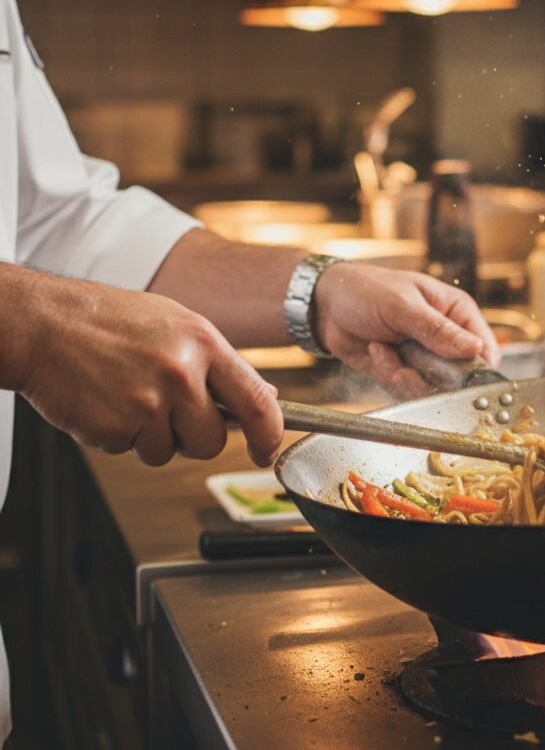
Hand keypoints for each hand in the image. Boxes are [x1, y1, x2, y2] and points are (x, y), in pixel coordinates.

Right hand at [17, 272, 282, 466]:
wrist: (45, 323)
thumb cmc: (112, 321)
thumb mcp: (179, 325)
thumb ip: (220, 364)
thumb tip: (266, 397)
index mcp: (205, 343)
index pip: (257, 402)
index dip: (269, 434)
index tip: (267, 451)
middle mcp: (181, 373)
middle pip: (212, 441)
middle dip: (193, 436)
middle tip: (165, 408)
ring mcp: (147, 403)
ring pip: (169, 452)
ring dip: (151, 436)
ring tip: (129, 395)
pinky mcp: (114, 428)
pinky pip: (131, 451)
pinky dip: (120, 436)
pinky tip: (107, 402)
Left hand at [313, 263, 499, 398]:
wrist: (327, 306)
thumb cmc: (366, 290)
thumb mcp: (402, 305)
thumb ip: (437, 330)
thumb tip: (475, 348)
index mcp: (456, 312)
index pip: (484, 347)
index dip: (478, 367)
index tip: (459, 378)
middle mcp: (446, 337)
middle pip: (460, 376)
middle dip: (431, 376)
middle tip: (407, 363)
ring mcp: (426, 357)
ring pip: (433, 388)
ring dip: (406, 376)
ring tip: (385, 351)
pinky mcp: (406, 372)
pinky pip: (408, 390)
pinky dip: (390, 377)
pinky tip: (378, 354)